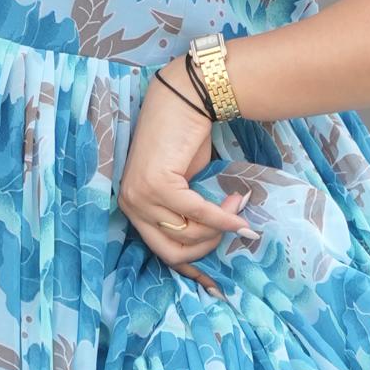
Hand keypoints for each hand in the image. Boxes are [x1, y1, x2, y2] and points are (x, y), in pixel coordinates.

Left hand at [121, 68, 256, 292]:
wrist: (182, 100)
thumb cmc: (184, 140)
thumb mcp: (184, 186)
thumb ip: (187, 214)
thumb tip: (212, 242)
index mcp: (133, 210)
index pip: (162, 253)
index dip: (195, 264)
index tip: (220, 269)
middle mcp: (130, 206)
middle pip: (174, 252)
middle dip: (209, 246)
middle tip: (234, 227)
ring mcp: (139, 197)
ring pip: (189, 233)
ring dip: (221, 224)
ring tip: (238, 202)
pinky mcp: (157, 186)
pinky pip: (197, 213)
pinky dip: (222, 215)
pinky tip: (240, 207)